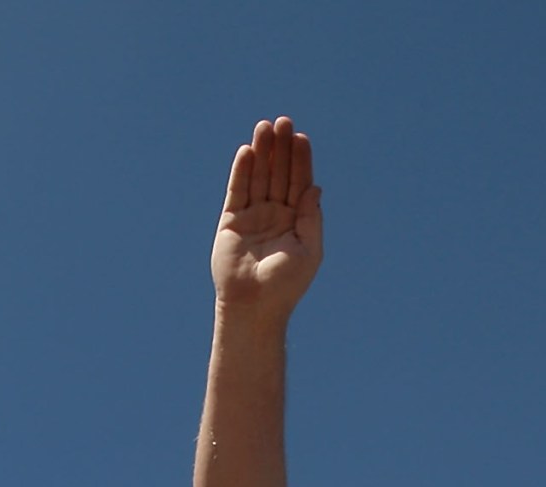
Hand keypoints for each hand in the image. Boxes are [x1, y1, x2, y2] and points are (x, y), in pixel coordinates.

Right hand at [210, 116, 322, 320]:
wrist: (254, 306)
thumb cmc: (285, 284)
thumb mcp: (308, 250)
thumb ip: (310, 218)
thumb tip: (315, 187)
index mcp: (296, 221)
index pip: (299, 183)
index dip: (300, 160)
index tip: (301, 138)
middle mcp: (275, 215)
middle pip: (279, 174)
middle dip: (281, 149)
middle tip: (283, 122)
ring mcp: (252, 217)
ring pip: (258, 177)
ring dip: (262, 152)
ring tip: (264, 127)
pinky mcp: (231, 221)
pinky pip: (237, 191)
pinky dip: (242, 171)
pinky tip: (247, 151)